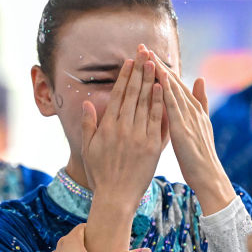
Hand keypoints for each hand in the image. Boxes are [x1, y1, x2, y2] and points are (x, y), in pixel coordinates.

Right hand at [80, 51, 165, 209]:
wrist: (116, 197)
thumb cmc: (100, 174)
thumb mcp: (88, 148)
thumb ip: (88, 124)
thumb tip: (88, 102)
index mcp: (108, 127)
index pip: (118, 95)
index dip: (124, 77)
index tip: (129, 62)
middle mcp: (123, 128)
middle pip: (133, 94)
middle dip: (140, 72)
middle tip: (145, 54)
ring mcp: (139, 137)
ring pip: (147, 103)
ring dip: (151, 82)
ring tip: (156, 64)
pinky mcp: (152, 146)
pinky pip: (158, 121)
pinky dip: (160, 103)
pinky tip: (164, 89)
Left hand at [151, 49, 233, 215]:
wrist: (209, 176)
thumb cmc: (201, 156)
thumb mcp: (201, 126)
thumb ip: (200, 103)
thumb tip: (200, 79)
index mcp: (193, 109)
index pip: (174, 84)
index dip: (161, 68)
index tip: (148, 54)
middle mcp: (192, 109)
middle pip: (172, 82)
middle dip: (156, 63)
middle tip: (143, 47)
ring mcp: (188, 117)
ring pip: (171, 89)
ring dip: (158, 71)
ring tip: (145, 56)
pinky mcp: (183, 128)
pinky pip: (171, 106)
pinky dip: (164, 91)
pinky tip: (154, 79)